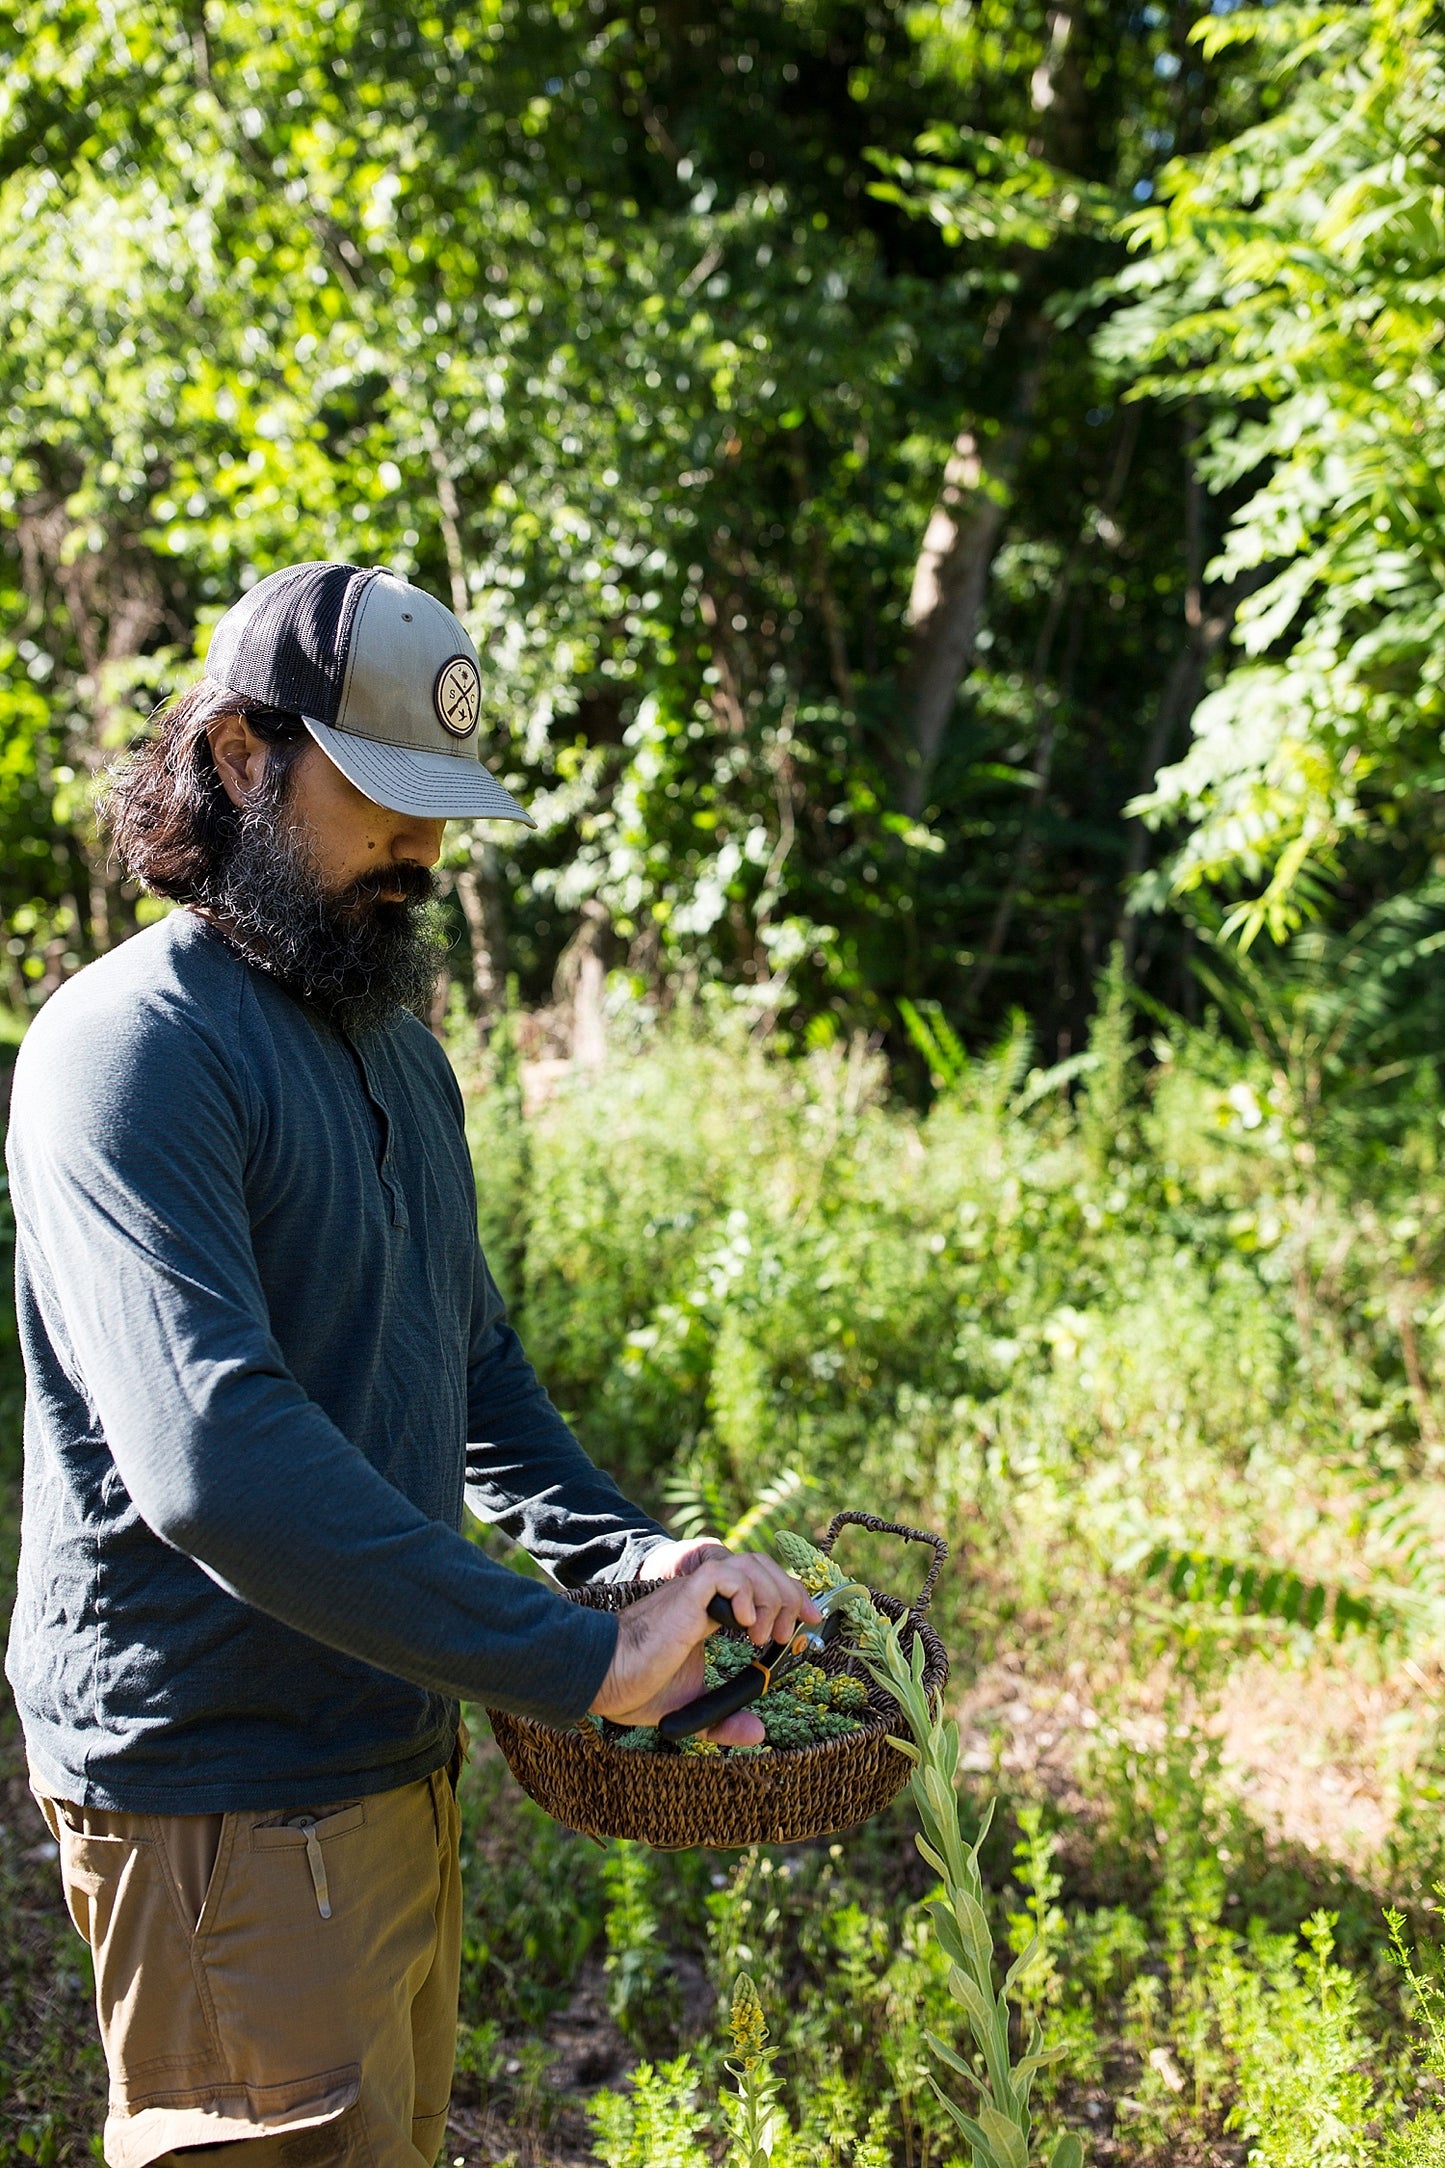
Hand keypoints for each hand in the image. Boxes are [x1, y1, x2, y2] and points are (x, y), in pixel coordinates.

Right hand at [594, 1547, 819, 1745]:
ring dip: (771, 1594)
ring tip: (767, 1635)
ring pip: (747, 1564)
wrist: (606, 1678)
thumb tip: (759, 1733)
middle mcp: (704, 1596)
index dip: (787, 1596)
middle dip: (790, 1590)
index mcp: (708, 1613)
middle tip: (802, 1625)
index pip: (757, 1585)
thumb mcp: (694, 1708)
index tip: (805, 1624)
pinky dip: (745, 1593)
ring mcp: (694, 1593)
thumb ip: (725, 1720)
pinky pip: (722, 1574)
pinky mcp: (684, 1595)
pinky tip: (746, 1625)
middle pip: (759, 1565)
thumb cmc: (637, 1689)